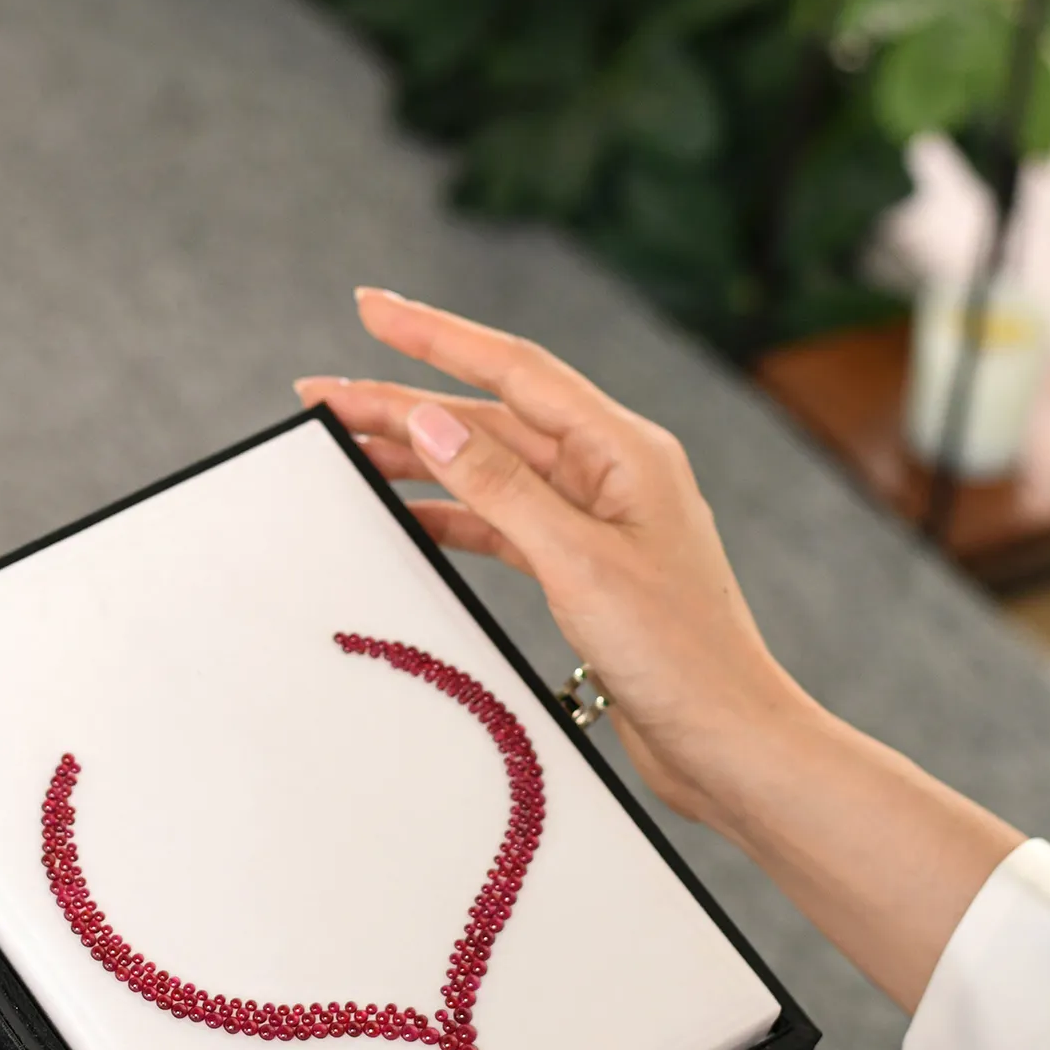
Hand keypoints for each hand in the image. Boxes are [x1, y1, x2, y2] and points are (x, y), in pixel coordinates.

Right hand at [298, 288, 815, 827]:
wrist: (726, 741)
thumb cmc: (681, 656)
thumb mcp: (579, 564)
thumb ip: (502, 488)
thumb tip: (432, 421)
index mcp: (626, 450)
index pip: (515, 371)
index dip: (436, 336)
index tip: (371, 308)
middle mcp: (613, 473)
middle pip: (491, 420)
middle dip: (405, 403)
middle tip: (322, 398)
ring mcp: (599, 522)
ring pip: (491, 471)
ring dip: (420, 460)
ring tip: (347, 451)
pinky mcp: (585, 570)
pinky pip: (504, 523)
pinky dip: (452, 516)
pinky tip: (404, 514)